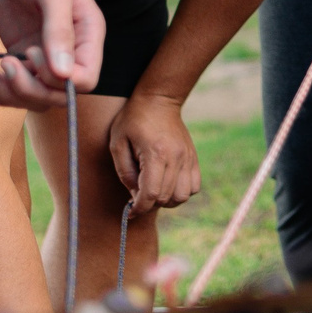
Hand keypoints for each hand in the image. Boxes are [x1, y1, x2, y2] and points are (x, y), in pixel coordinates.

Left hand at [0, 0, 104, 107]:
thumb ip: (59, 32)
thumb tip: (64, 74)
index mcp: (88, 35)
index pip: (86, 80)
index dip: (60, 81)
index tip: (32, 54)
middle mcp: (69, 50)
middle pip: (59, 94)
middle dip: (32, 89)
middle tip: (7, 63)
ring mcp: (42, 54)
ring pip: (35, 97)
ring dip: (12, 93)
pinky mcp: (19, 54)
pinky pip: (13, 88)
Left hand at [107, 93, 200, 214]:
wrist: (159, 100)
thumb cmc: (133, 120)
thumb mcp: (117, 143)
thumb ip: (125, 172)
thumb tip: (135, 195)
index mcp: (155, 154)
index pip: (151, 194)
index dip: (139, 208)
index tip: (130, 212)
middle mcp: (176, 158)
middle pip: (166, 197)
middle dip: (150, 204)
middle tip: (138, 197)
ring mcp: (188, 158)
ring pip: (183, 196)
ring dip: (167, 200)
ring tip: (154, 191)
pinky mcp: (193, 158)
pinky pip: (194, 187)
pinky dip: (181, 192)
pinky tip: (168, 184)